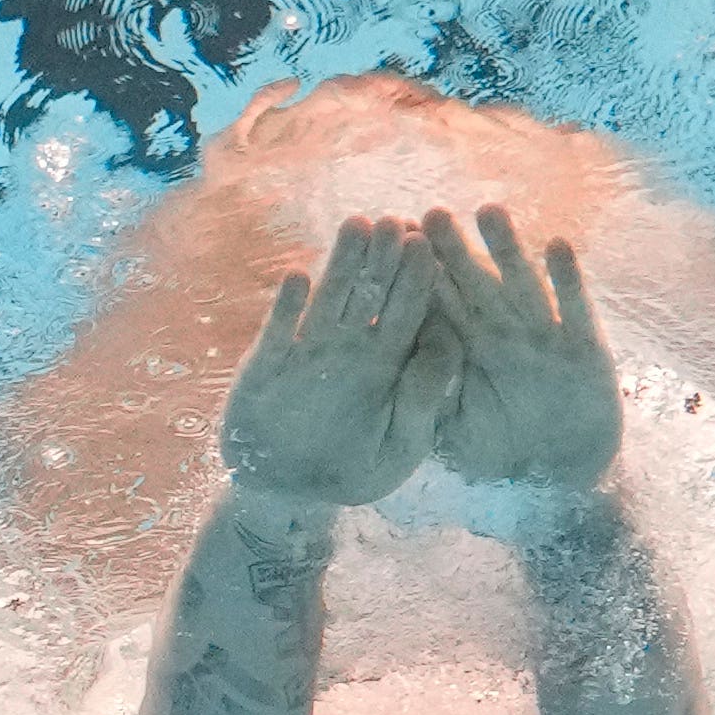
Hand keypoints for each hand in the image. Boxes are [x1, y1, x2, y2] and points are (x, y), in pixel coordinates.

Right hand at [218, 219, 450, 505]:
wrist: (292, 494)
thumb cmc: (355, 469)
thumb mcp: (403, 445)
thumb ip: (426, 397)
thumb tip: (446, 341)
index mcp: (388, 362)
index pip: (407, 311)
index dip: (416, 278)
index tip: (427, 245)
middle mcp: (349, 347)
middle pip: (369, 293)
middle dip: (382, 257)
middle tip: (394, 220)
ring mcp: (307, 351)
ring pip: (328, 298)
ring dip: (340, 264)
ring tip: (355, 225)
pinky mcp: (267, 364)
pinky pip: (278, 332)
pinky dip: (286, 308)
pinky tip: (297, 278)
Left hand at [422, 204, 619, 492]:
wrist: (561, 477)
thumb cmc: (505, 451)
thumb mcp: (457, 434)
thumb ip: (432, 399)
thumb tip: (401, 363)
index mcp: (470, 347)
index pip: (440, 302)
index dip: (421, 272)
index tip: (397, 242)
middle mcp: (504, 333)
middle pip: (475, 284)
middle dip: (454, 250)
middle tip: (432, 214)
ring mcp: (544, 335)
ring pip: (522, 285)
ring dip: (508, 250)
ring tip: (488, 212)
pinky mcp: (585, 347)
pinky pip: (575, 309)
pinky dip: (568, 280)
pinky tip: (557, 246)